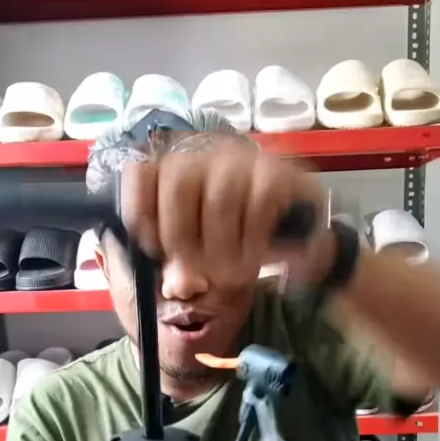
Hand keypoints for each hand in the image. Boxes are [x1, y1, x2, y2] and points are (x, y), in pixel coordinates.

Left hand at [121, 141, 332, 282]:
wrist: (299, 236)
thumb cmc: (238, 243)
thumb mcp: (199, 258)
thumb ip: (178, 268)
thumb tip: (178, 284)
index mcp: (177, 172)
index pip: (140, 173)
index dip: (140, 213)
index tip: (152, 249)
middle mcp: (207, 156)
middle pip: (178, 182)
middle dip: (182, 237)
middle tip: (196, 271)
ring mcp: (244, 161)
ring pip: (219, 199)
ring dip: (222, 249)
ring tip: (230, 275)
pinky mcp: (278, 175)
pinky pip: (258, 207)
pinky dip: (253, 243)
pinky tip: (255, 258)